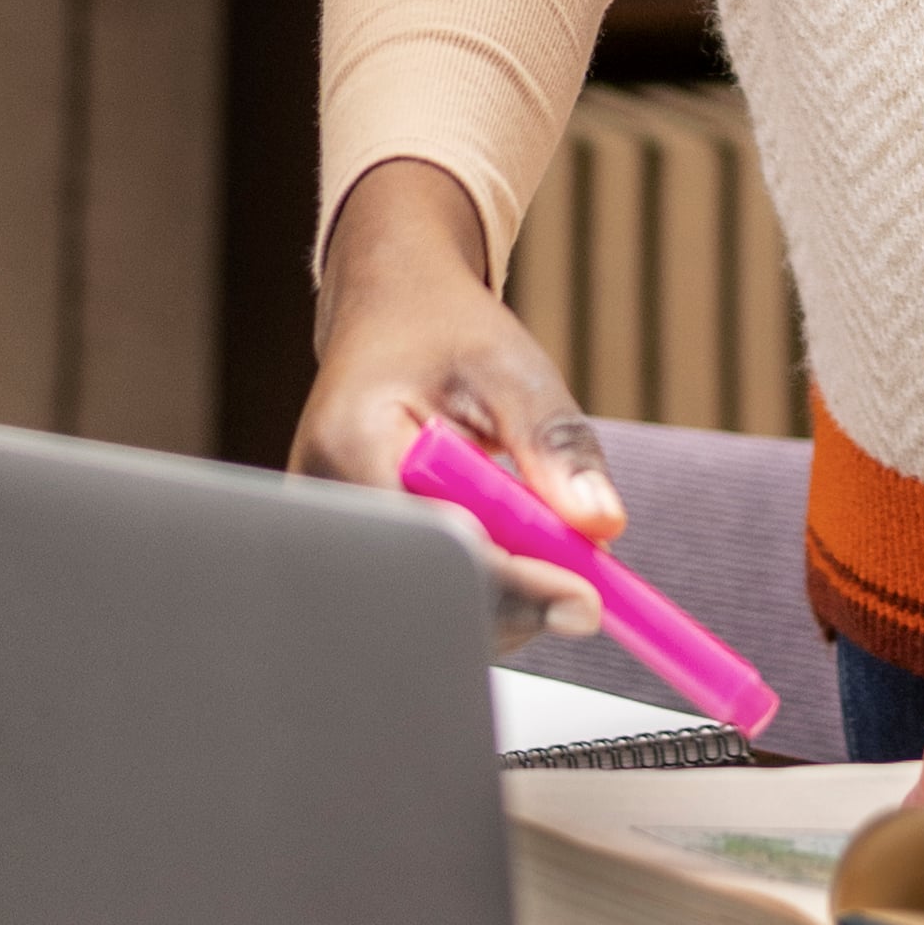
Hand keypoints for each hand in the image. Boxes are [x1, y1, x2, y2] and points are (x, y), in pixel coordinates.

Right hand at [289, 161, 626, 632]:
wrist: (389, 312)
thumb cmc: (443, 331)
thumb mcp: (512, 369)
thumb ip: (556, 444)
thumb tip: (601, 526)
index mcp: (351, 444)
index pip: (430, 549)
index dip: (512, 584)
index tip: (583, 595)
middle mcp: (322, 504)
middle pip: (422, 598)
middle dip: (515, 600)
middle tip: (582, 579)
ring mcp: (328, 538)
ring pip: (425, 611)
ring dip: (501, 598)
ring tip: (536, 535)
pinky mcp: (349, 556)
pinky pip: (421, 598)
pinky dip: (478, 590)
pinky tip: (501, 545)